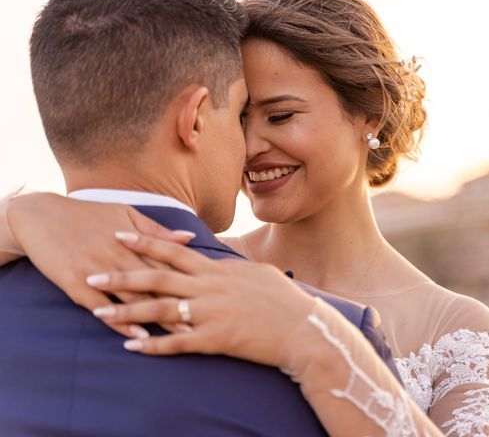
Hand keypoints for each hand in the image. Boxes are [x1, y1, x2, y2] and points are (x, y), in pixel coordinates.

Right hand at [7, 193, 195, 337]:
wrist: (41, 215)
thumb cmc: (89, 214)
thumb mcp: (126, 215)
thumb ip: (158, 231)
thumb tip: (190, 237)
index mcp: (135, 242)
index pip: (169, 265)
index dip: (191, 282)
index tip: (213, 297)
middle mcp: (120, 257)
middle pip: (156, 285)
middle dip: (181, 305)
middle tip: (205, 323)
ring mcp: (98, 271)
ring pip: (132, 298)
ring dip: (156, 318)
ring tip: (178, 336)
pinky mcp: (76, 284)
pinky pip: (101, 307)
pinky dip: (119, 322)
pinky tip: (136, 337)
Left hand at [87, 232, 315, 367]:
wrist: (303, 329)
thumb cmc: (283, 300)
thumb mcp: (257, 273)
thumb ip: (231, 266)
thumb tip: (216, 260)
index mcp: (218, 270)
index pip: (174, 252)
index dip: (145, 243)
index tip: (118, 235)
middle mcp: (209, 288)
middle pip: (158, 278)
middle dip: (122, 275)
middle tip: (91, 273)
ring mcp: (211, 314)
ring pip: (160, 310)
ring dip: (127, 312)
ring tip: (99, 314)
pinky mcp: (215, 340)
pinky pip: (176, 343)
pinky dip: (152, 345)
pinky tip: (132, 346)